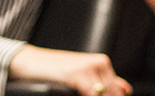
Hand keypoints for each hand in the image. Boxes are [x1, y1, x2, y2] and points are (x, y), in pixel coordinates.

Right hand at [9, 45, 132, 95]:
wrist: (29, 62)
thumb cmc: (52, 70)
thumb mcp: (82, 74)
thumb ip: (104, 80)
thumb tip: (125, 89)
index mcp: (102, 63)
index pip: (118, 91)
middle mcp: (99, 63)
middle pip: (112, 94)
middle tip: (86, 94)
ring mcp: (89, 68)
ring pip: (104, 94)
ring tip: (77, 94)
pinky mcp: (78, 74)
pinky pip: (93, 95)